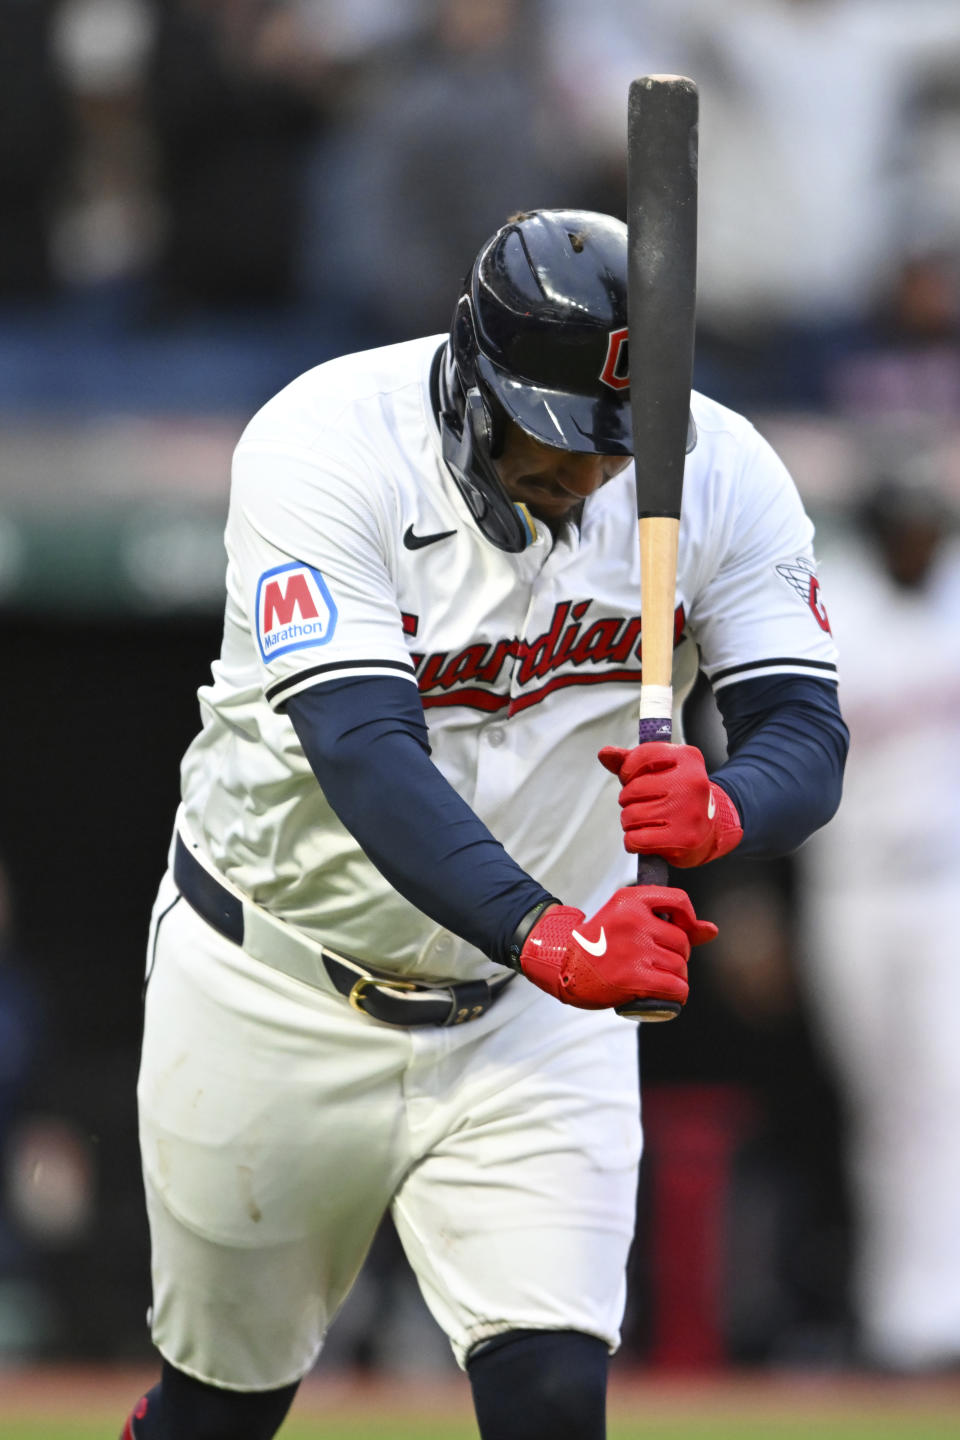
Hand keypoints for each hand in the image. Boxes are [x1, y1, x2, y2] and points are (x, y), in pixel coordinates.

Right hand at [517, 887, 716, 1011]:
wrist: (564, 963)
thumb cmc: (599, 941)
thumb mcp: (627, 917)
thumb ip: (672, 920)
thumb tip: (712, 931)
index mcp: (631, 899)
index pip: (679, 900)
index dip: (689, 919)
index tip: (682, 930)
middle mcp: (635, 921)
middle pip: (682, 941)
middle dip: (677, 956)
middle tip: (657, 963)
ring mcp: (635, 949)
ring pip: (680, 966)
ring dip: (675, 977)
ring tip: (657, 979)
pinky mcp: (634, 977)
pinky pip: (675, 987)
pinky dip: (677, 994)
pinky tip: (667, 994)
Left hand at [598, 742, 742, 866]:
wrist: (710, 830)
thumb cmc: (677, 797)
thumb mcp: (658, 771)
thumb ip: (629, 761)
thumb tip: (605, 753)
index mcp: (688, 758)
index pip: (642, 755)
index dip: (628, 770)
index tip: (631, 778)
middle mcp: (692, 782)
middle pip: (633, 789)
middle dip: (628, 800)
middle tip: (642, 804)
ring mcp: (689, 811)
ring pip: (631, 815)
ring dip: (629, 822)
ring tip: (645, 821)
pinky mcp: (684, 838)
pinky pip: (636, 839)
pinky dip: (633, 842)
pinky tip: (645, 838)